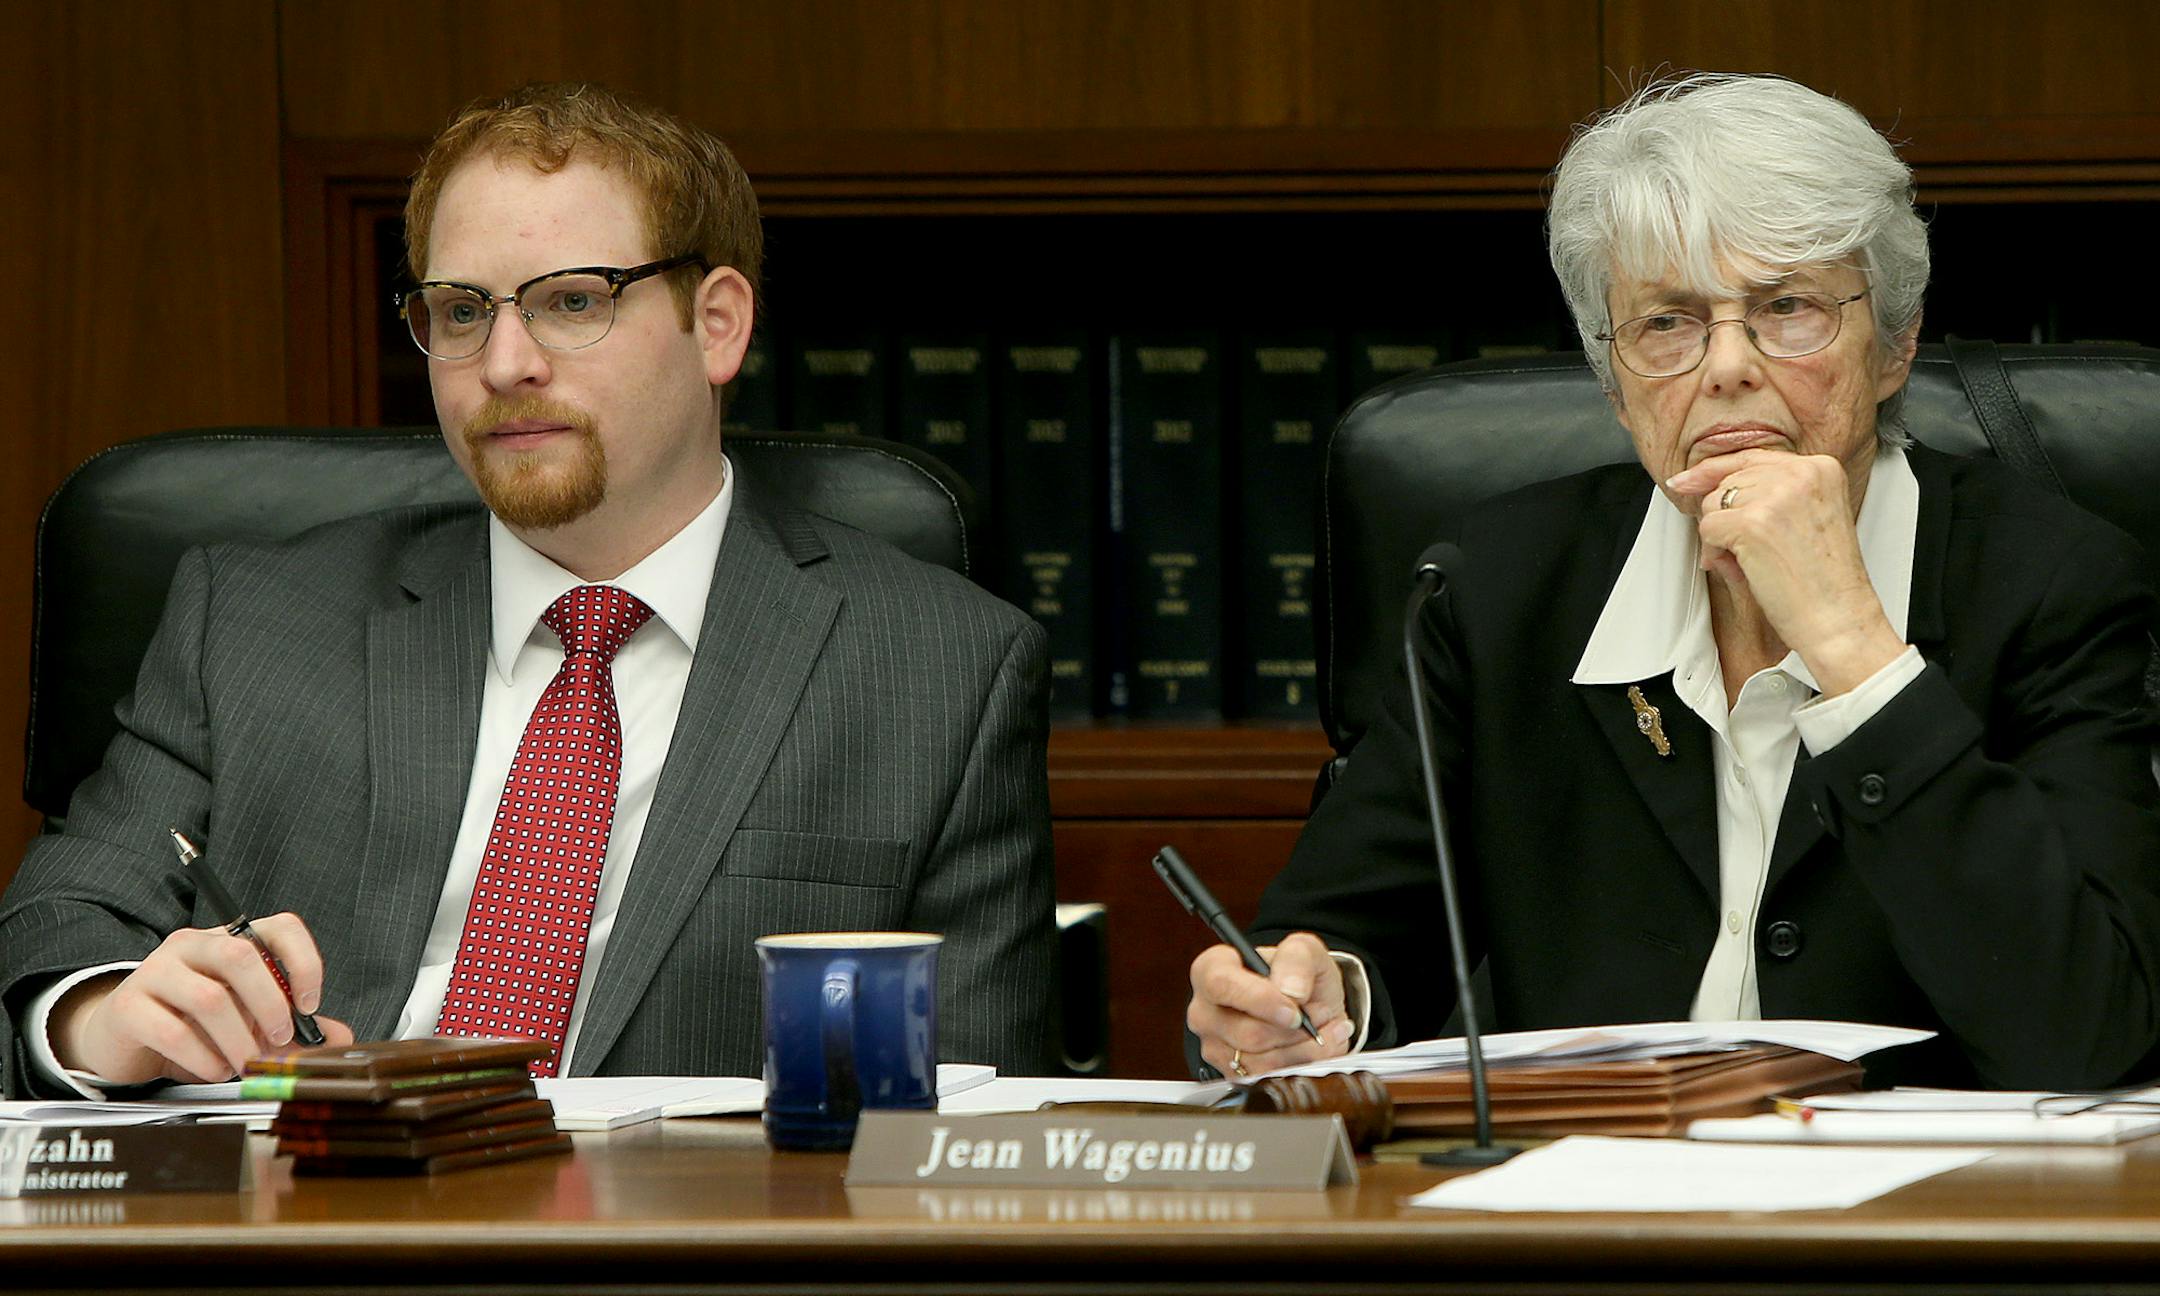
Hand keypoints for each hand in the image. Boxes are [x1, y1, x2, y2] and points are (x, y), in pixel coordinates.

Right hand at [51, 913, 352, 1085]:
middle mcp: (193, 945)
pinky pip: (173, 1031)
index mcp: (230, 941)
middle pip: (241, 956)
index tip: (310, 1004)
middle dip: (270, 1004)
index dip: (304, 962)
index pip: (280, 927)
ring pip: (210, 998)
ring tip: (244, 1063)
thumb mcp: (247, 1021)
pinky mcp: (128, 1006)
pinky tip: (215, 1070)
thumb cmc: (192, 1024)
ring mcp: (156, 971)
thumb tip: (339, 1039)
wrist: (122, 1038)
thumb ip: (291, 1026)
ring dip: (238, 1040)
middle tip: (280, 1039)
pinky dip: (203, 1058)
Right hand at [1187, 932, 1354, 1076]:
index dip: (1261, 1001)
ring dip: (1302, 1050)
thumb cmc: (1295, 975)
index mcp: (1212, 969)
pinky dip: (1300, 1067)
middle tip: (1318, 1015)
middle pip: (1247, 1033)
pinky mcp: (1230, 1073)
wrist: (1304, 1005)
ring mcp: (1214, 1045)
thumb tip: (1291, 991)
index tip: (1294, 1011)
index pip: (1221, 985)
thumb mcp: (1304, 951)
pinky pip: (1267, 1081)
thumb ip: (1297, 958)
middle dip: (1293, 1031)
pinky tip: (1311, 1048)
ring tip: (1320, 1031)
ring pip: (1260, 1064)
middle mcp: (1204, 1009)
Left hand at [1665, 450, 1905, 693]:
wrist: (1838, 616)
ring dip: (1720, 536)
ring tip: (1751, 561)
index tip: (1685, 480)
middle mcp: (1801, 473)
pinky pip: (1708, 529)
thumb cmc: (1823, 578)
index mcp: (1820, 467)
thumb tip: (1701, 484)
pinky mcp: (1753, 522)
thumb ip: (1768, 492)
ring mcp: (1776, 496)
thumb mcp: (1808, 515)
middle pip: (1728, 481)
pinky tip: (1743, 568)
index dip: (1713, 471)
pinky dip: (1715, 552)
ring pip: (1713, 503)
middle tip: (1744, 548)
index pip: (1752, 458)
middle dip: (1724, 516)